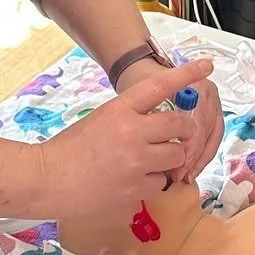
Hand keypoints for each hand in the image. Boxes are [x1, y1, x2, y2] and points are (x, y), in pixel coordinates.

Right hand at [34, 58, 210, 219]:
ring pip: (176, 156)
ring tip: (147, 163)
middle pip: (180, 125)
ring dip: (170, 160)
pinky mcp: (137, 189)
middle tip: (176, 137)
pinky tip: (131, 182)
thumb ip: (130, 118)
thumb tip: (161, 124)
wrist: (47, 179)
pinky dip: (152, 184)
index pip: (160, 85)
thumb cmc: (70, 148)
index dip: (186, 74)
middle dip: (184, 131)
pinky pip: (161, 183)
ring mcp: (136, 162)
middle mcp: (132, 132)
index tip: (207, 66)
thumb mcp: (100, 120)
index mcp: (120, 109)